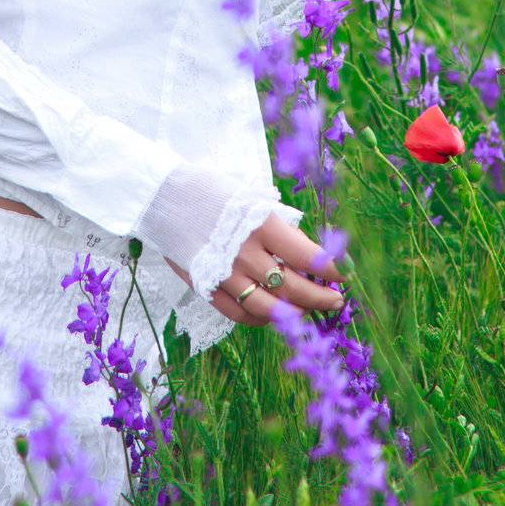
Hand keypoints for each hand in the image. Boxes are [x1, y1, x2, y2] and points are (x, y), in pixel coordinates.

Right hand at [162, 211, 344, 327]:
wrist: (161, 195)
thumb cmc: (209, 187)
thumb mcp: (249, 196)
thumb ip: (275, 224)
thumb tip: (304, 252)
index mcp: (260, 223)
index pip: (307, 256)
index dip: (331, 270)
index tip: (344, 275)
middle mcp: (245, 253)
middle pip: (293, 287)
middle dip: (320, 297)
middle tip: (335, 300)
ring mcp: (224, 274)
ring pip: (269, 307)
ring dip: (295, 312)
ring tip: (309, 310)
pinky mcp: (205, 287)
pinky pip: (240, 314)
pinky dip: (261, 318)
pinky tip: (274, 313)